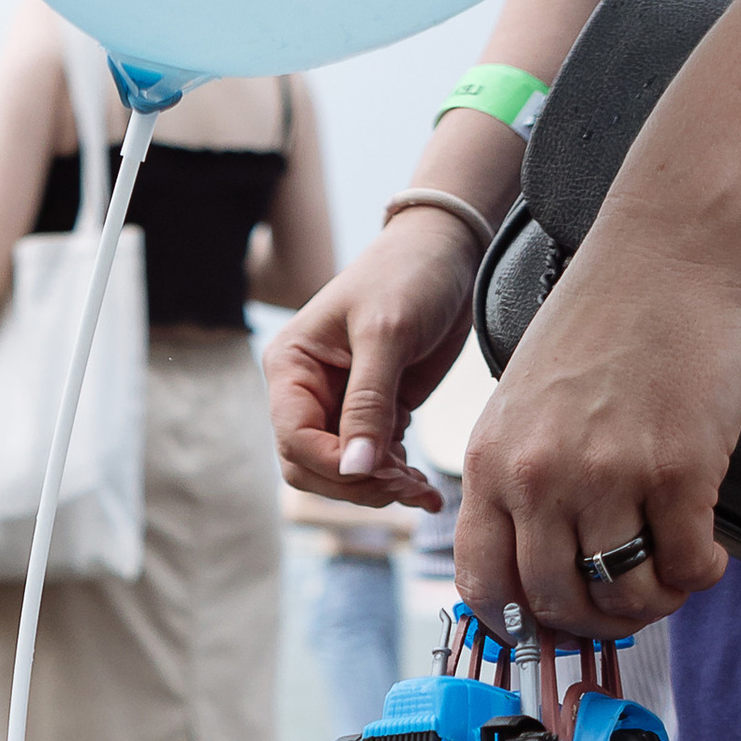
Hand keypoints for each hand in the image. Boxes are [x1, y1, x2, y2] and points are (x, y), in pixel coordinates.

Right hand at [267, 212, 477, 510]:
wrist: (449, 251)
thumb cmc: (408, 276)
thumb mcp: (386, 335)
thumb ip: (369, 404)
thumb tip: (354, 468)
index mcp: (291, 367)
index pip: (294, 438)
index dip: (333, 463)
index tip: (382, 469)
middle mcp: (306, 390)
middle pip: (310, 466)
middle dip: (355, 483)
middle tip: (407, 485)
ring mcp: (339, 404)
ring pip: (340, 472)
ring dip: (379, 487)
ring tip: (424, 489)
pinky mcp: (374, 412)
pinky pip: (373, 461)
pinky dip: (396, 479)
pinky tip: (425, 484)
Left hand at [456, 188, 740, 632]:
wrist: (668, 253)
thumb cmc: (600, 322)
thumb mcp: (520, 403)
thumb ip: (517, 480)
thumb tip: (535, 568)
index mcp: (490, 463)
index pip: (483, 586)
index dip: (521, 625)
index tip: (554, 624)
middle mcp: (539, 477)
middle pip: (557, 603)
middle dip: (597, 621)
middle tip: (629, 605)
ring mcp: (607, 476)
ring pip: (623, 596)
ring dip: (653, 603)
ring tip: (671, 577)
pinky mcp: (678, 469)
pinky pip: (686, 567)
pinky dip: (701, 575)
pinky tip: (707, 554)